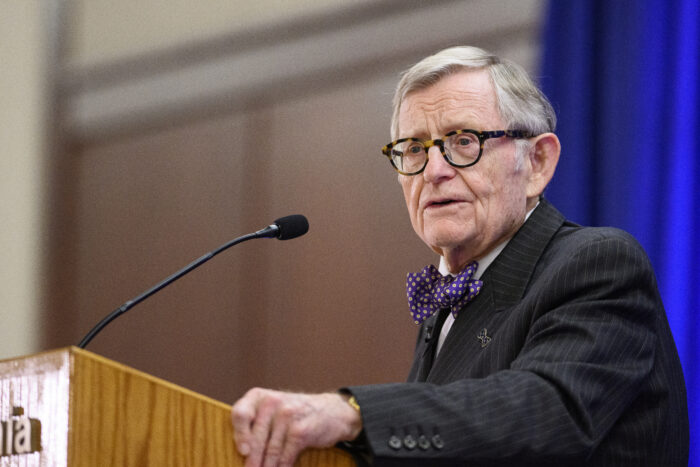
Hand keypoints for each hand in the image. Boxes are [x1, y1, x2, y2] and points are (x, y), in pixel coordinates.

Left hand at [231, 388, 362, 466]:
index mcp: (259, 396)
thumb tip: (241, 452)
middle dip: (252, 461)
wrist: (333, 411)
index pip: (240, 414)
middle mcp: (272, 402)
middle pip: (255, 438)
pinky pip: (286, 455)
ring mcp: (287, 415)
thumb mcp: (273, 408)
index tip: (242, 451)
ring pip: (270, 450)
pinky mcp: (301, 430)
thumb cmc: (296, 413)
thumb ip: (255, 422)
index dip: (239, 434)